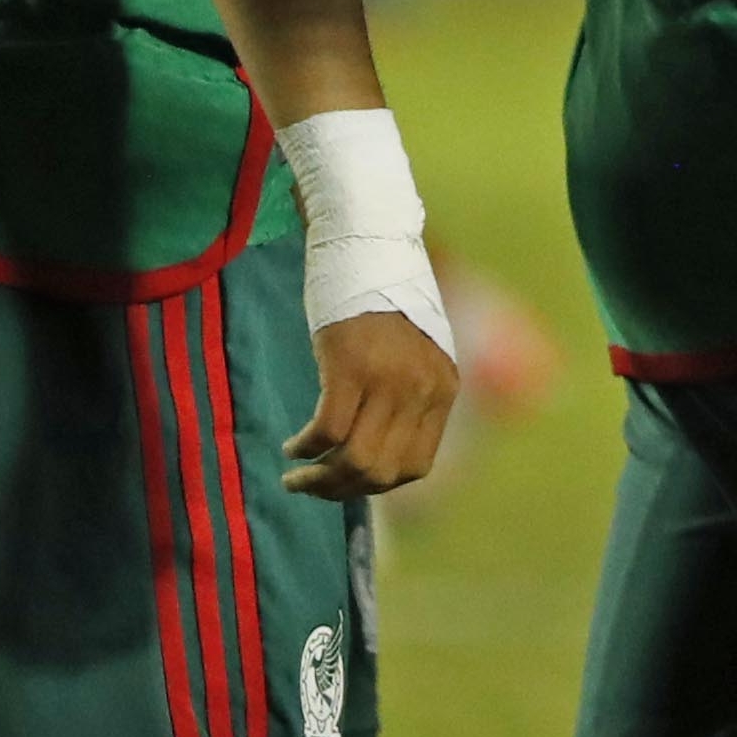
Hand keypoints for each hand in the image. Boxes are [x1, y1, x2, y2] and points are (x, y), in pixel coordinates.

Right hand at [285, 306, 457, 499]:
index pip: (415, 466)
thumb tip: (374, 455)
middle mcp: (422, 390)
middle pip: (382, 471)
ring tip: (297, 476)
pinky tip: (293, 446)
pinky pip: (328, 431)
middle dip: (342, 490)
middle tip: (312, 486)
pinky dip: (306, 448)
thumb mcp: (414, 355)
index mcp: (442, 390)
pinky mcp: (350, 366)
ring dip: (320, 479)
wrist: (367, 246)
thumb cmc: (383, 302)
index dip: (377, 485)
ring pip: (356, 460)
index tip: (348, 481)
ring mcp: (389, 379)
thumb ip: (407, 399)